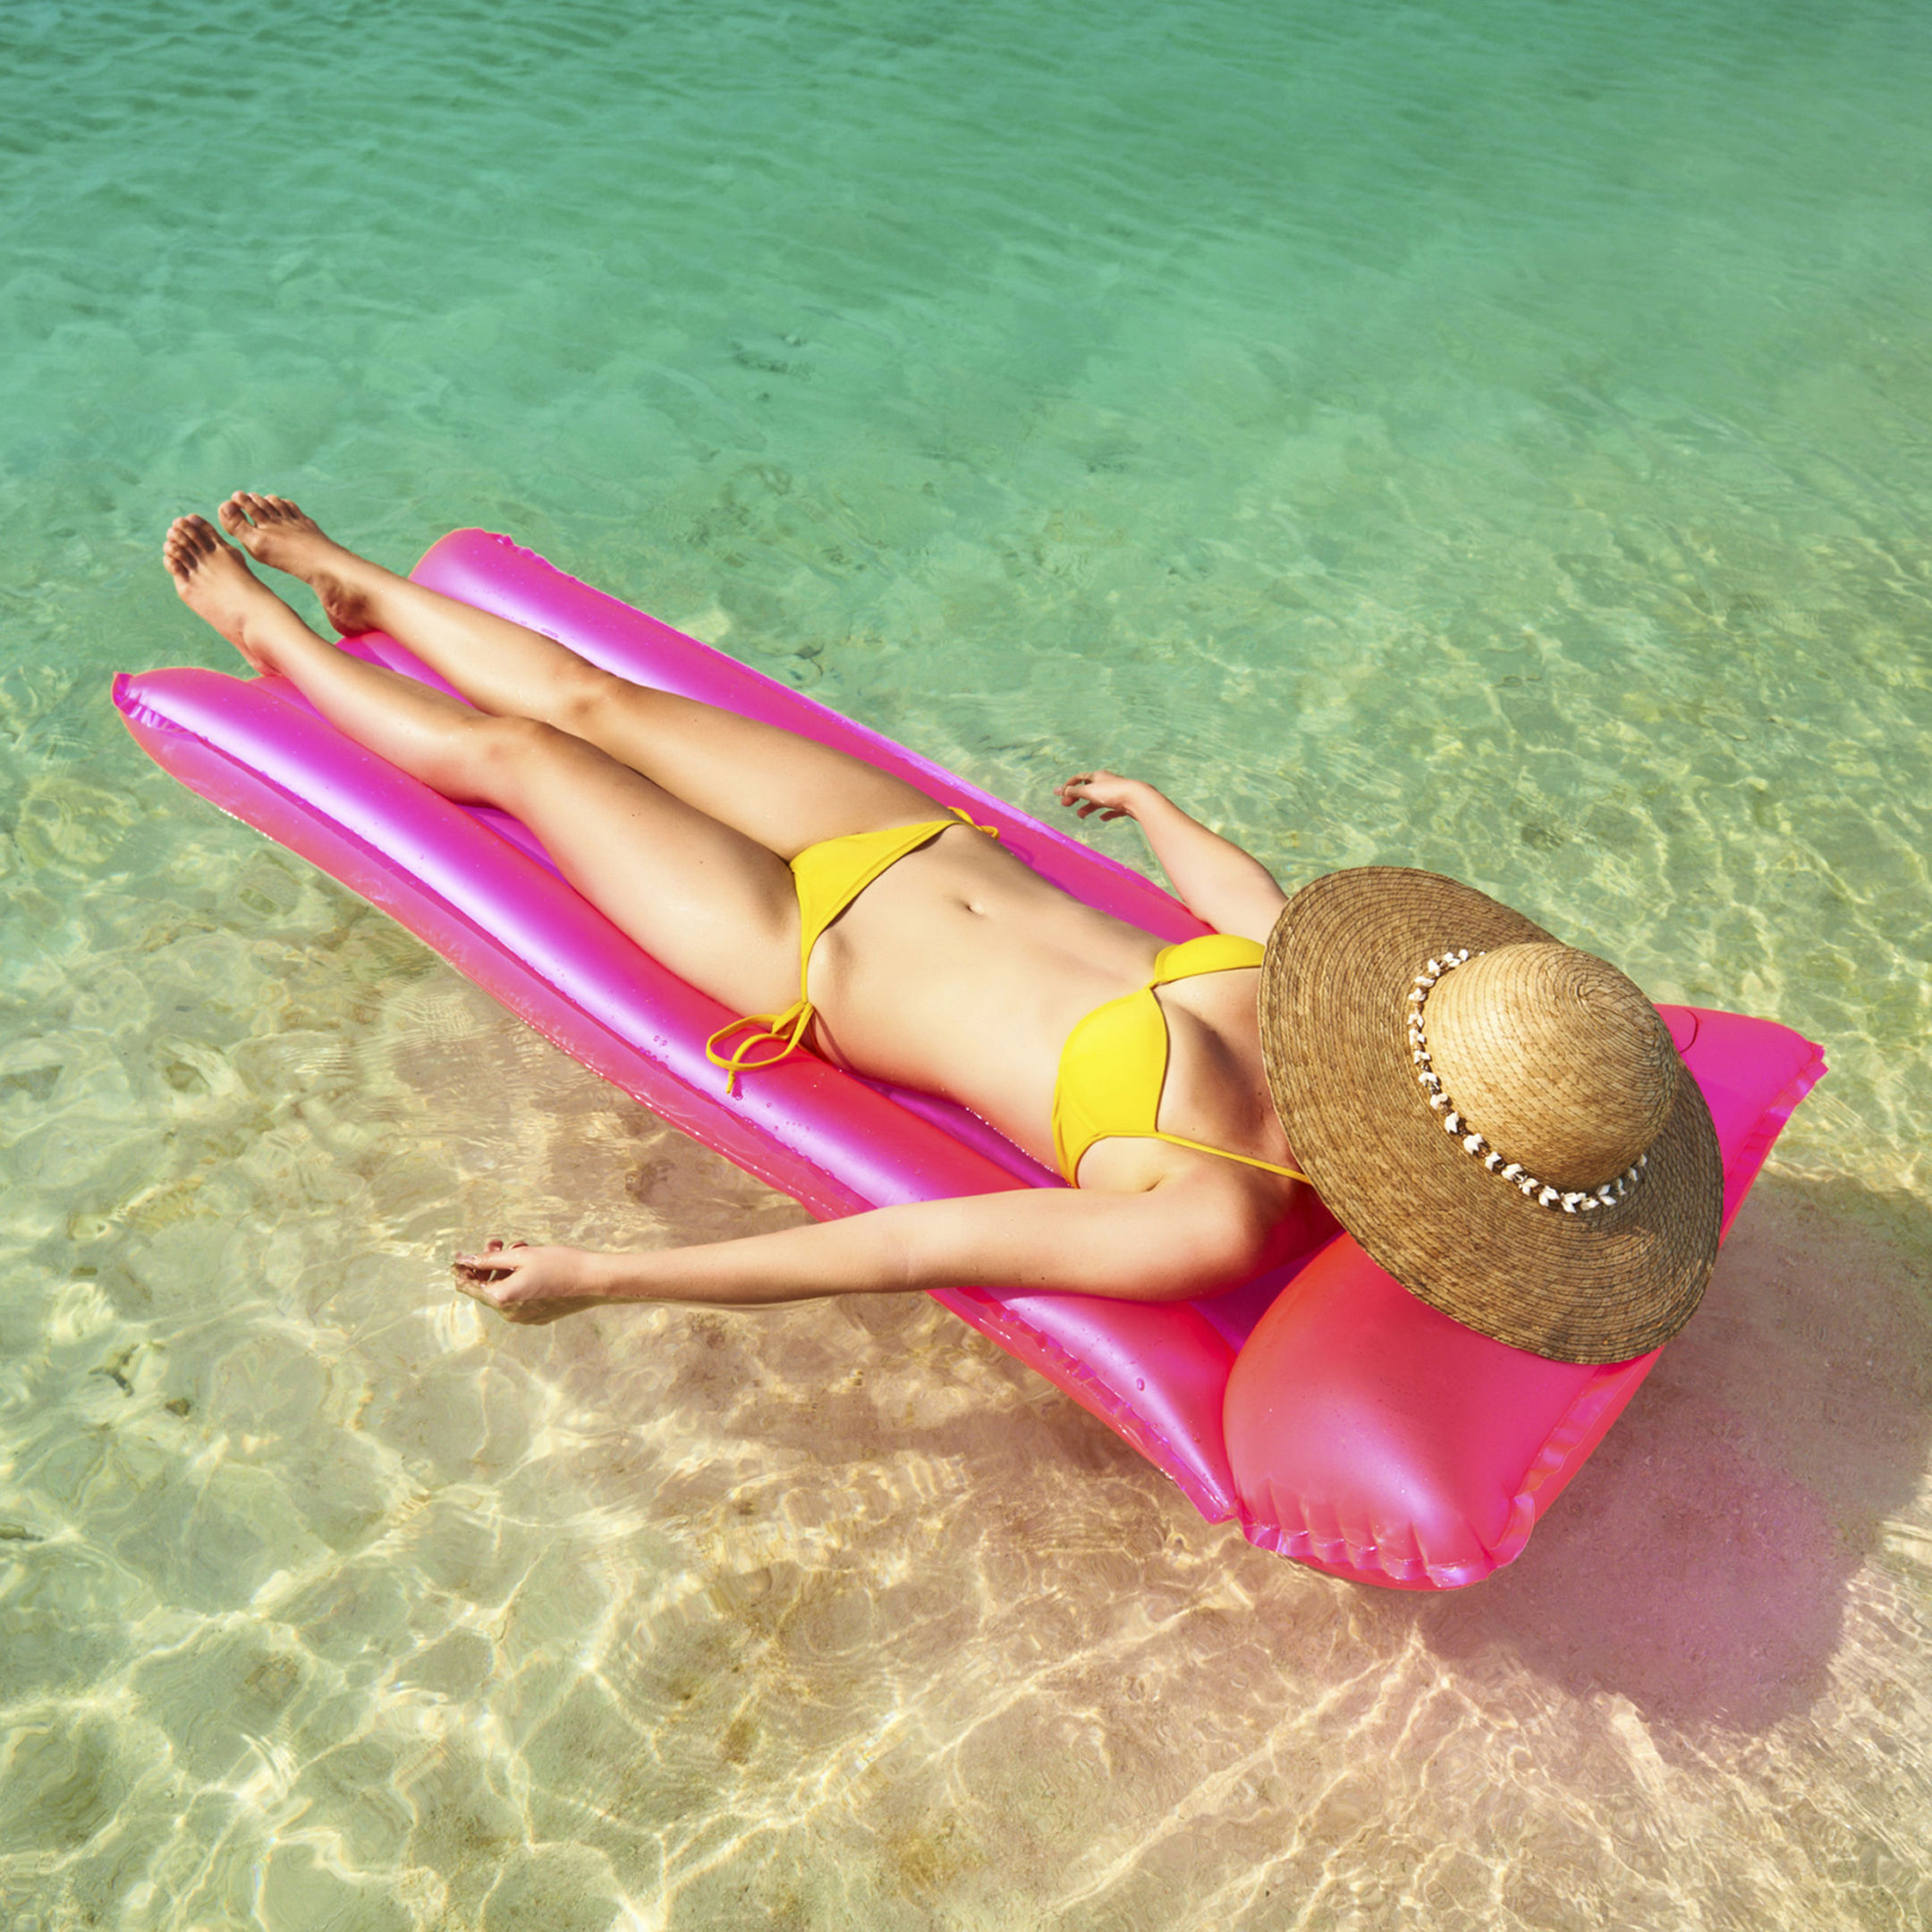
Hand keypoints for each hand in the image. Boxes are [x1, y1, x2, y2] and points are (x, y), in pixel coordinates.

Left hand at [452, 1240, 607, 1324]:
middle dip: (488, 1263)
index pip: (467, 1285)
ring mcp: (522, 1316)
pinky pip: (516, 1296)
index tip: (463, 1253)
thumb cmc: (558, 1263)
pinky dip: (516, 1280)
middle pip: (485, 1287)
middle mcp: (508, 1312)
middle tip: (498, 1243)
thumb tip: (464, 1260)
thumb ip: (489, 1259)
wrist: (592, 1279)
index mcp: (501, 1297)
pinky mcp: (535, 1315)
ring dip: (504, 1269)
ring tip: (520, 1249)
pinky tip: (530, 1265)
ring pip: (502, 1290)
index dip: (462, 1267)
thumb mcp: (521, 1256)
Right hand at [1056, 769, 1149, 821]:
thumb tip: (1055, 790)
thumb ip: (1072, 792)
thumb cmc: (1111, 793)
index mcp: (1098, 776)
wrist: (1137, 799)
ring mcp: (1116, 793)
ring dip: (1088, 807)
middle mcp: (1107, 782)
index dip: (1069, 785)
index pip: (1080, 777)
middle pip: (1088, 789)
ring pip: (1099, 800)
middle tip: (1066, 805)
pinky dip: (1106, 814)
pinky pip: (1113, 809)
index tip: (1061, 794)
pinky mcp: (1124, 804)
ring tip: (1081, 816)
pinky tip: (1102, 819)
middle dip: (1076, 797)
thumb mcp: (1088, 792)